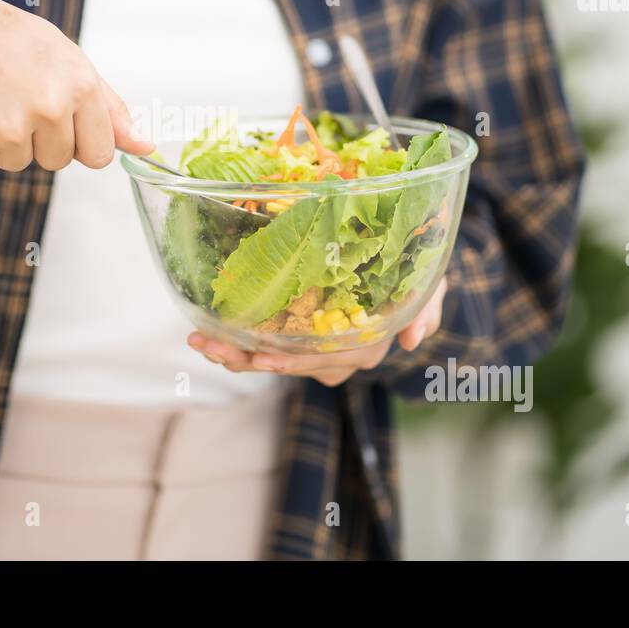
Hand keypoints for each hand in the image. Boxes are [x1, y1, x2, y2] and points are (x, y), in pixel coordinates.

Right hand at [0, 0, 153, 172]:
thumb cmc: (2, 38)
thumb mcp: (63, 56)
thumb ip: (107, 106)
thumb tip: (145, 147)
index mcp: (79, 84)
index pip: (99, 154)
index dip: (78, 141)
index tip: (57, 119)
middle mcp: (49, 109)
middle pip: (59, 162)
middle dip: (40, 139)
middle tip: (12, 95)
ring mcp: (9, 132)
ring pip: (21, 165)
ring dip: (6, 141)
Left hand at [187, 278, 447, 386]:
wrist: (404, 263)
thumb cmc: (415, 274)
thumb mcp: (430, 286)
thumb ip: (426, 309)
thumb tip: (413, 339)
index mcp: (365, 345)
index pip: (324, 360)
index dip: (291, 361)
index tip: (260, 356)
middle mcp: (337, 355)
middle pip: (286, 364)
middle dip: (245, 358)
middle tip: (207, 345)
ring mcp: (314, 349)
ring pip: (269, 360)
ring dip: (232, 353)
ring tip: (198, 340)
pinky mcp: (298, 336)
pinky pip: (264, 348)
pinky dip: (237, 343)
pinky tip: (208, 332)